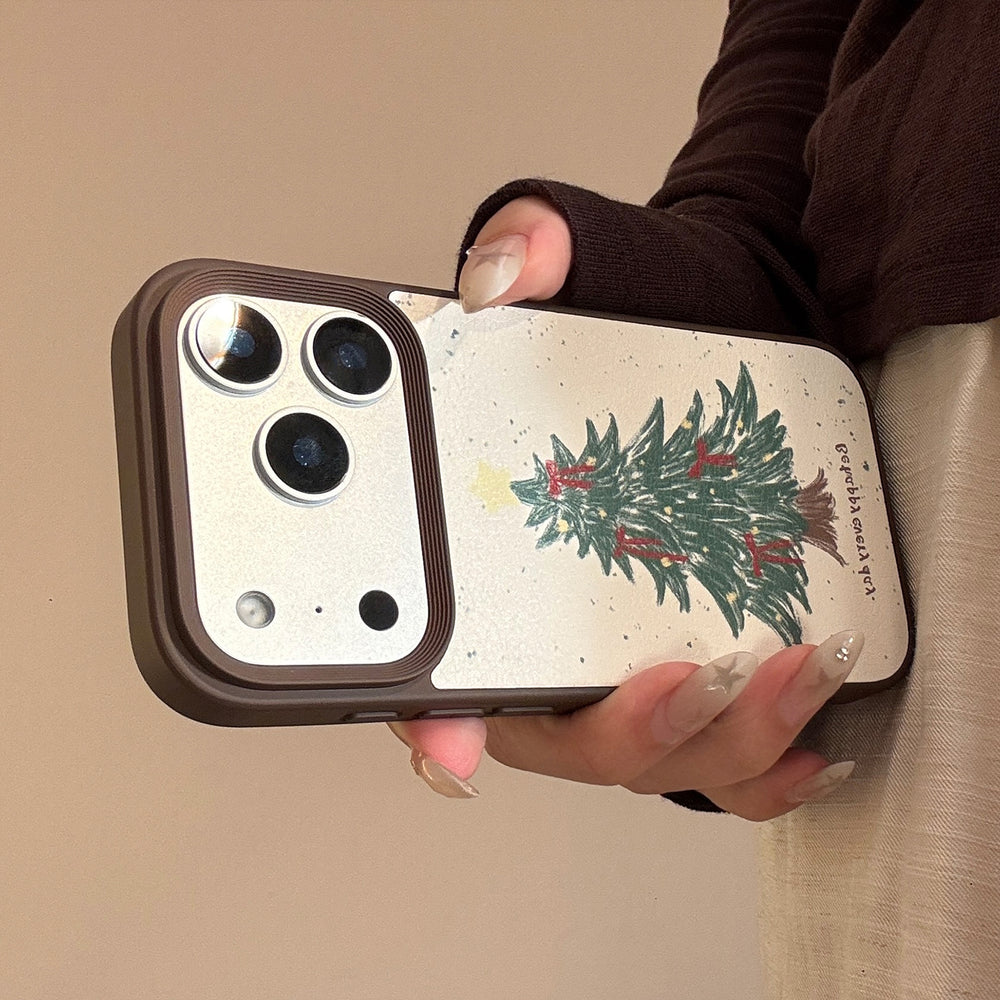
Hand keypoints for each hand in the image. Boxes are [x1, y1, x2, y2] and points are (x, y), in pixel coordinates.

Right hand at [390, 197, 860, 820]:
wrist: (725, 329)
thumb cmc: (645, 319)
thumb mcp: (588, 266)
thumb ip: (534, 249)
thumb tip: (505, 273)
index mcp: (487, 553)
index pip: (428, 653)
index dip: (423, 708)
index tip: (450, 735)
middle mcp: (547, 624)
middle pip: (551, 728)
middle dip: (617, 726)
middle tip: (681, 673)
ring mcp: (623, 655)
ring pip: (641, 750)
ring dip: (708, 738)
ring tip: (783, 672)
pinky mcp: (697, 665)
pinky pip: (712, 754)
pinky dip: (757, 766)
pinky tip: (805, 738)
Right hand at [391, 632, 861, 819]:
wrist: (511, 604)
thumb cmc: (477, 626)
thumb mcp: (444, 649)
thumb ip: (434, 703)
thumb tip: (452, 759)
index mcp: (534, 723)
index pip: (582, 745)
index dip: (638, 727)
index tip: (680, 680)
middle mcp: (598, 740)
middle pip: (667, 761)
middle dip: (732, 722)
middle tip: (779, 664)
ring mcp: (654, 736)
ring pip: (716, 765)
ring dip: (774, 729)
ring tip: (818, 673)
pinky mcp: (698, 720)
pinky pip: (747, 771)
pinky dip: (790, 768)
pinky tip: (828, 748)